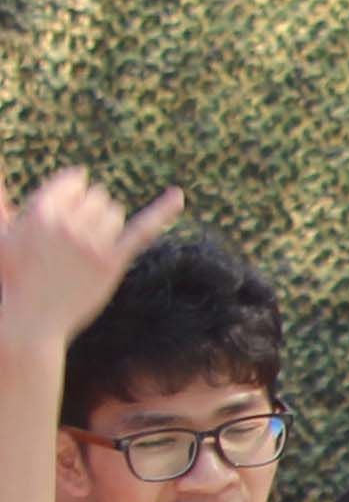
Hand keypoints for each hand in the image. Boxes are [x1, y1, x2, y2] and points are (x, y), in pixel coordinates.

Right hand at [0, 167, 187, 353]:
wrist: (30, 320)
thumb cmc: (12, 277)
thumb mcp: (3, 237)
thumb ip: (3, 204)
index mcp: (39, 212)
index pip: (72, 181)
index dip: (73, 191)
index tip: (73, 201)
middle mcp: (67, 225)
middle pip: (97, 197)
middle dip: (88, 210)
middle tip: (73, 238)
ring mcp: (91, 244)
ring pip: (114, 213)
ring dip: (105, 224)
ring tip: (86, 246)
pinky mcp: (112, 263)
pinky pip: (142, 229)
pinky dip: (162, 211)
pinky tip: (177, 196)